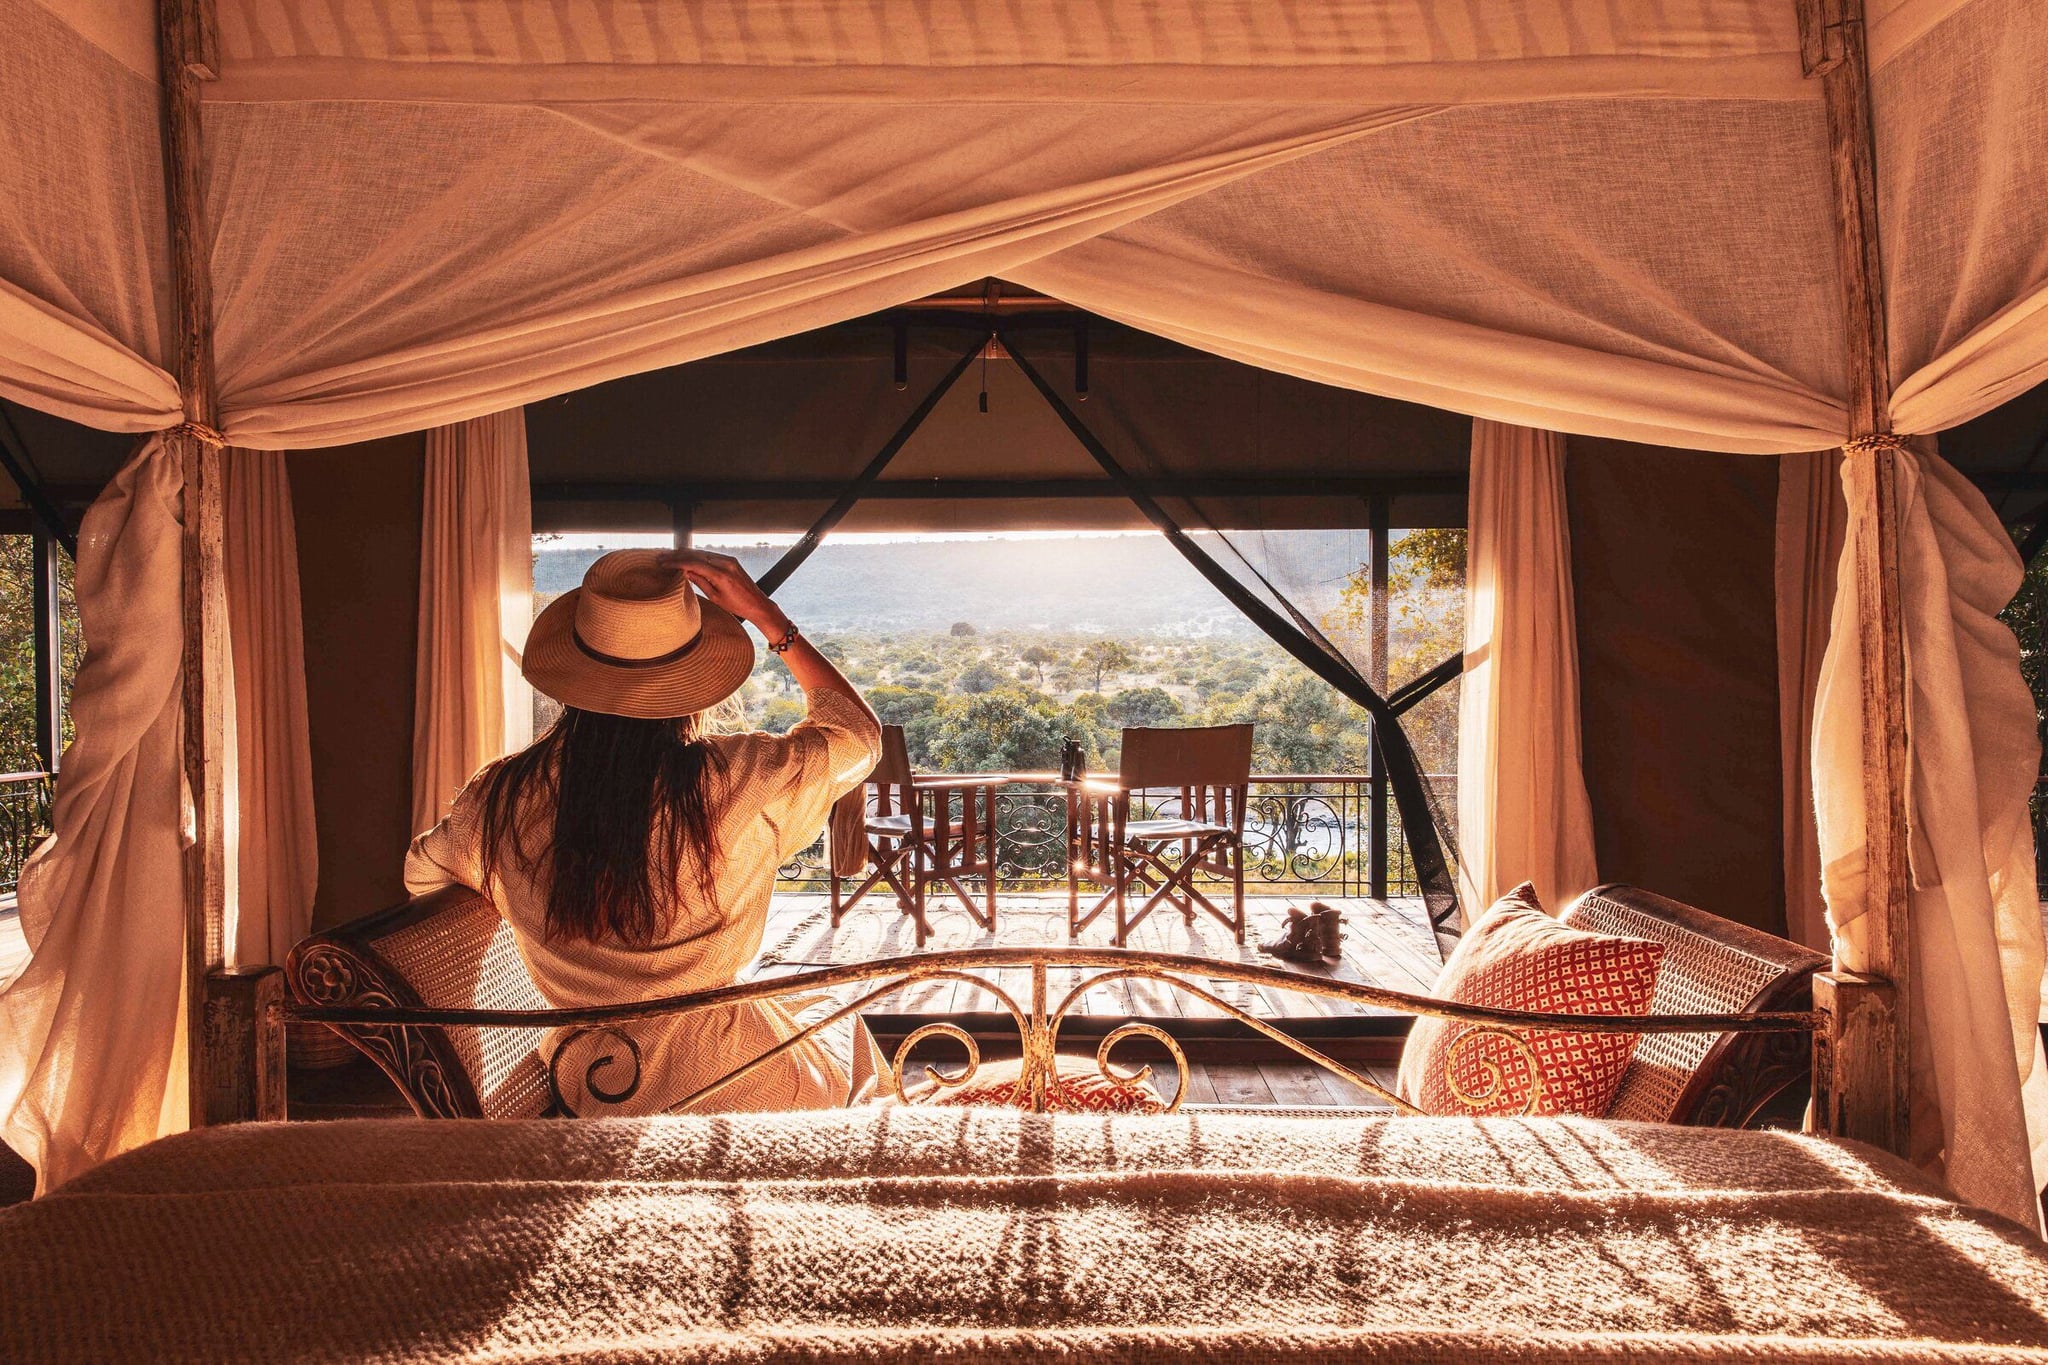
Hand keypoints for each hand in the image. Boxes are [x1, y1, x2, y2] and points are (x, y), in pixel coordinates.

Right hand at [659, 549, 786, 634]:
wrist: (757, 604)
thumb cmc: (737, 605)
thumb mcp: (715, 597)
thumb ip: (700, 582)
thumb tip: (684, 572)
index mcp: (721, 575)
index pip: (693, 564)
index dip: (676, 562)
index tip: (663, 563)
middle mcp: (725, 564)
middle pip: (696, 555)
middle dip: (677, 555)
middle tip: (661, 556)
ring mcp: (729, 560)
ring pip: (702, 553)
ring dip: (685, 554)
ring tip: (669, 555)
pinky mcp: (731, 560)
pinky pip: (710, 555)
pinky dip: (696, 555)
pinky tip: (686, 557)